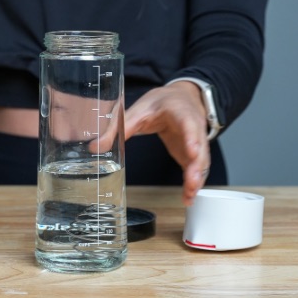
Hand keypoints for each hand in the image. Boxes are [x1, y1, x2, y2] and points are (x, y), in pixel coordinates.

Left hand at [124, 81, 211, 205]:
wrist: (181, 99)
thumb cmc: (161, 103)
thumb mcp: (139, 110)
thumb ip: (119, 127)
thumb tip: (95, 147)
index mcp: (180, 111)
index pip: (189, 124)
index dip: (192, 138)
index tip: (192, 151)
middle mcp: (194, 127)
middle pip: (200, 147)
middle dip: (196, 165)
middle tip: (191, 181)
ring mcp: (197, 142)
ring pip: (201, 161)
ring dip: (196, 178)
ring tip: (189, 195)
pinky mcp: (194, 155)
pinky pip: (197, 169)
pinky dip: (193, 184)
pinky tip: (188, 198)